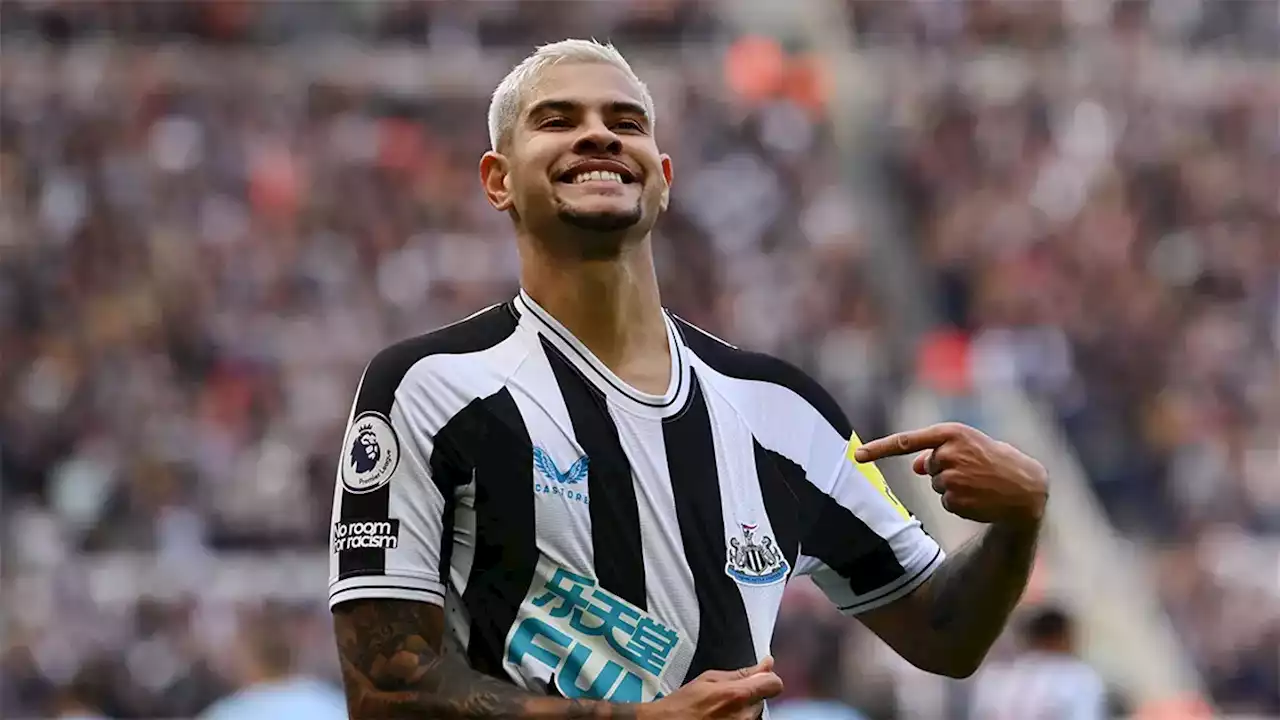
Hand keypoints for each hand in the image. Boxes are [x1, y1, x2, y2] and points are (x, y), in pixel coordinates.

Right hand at [642, 656, 782, 719]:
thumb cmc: (682, 705)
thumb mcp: (708, 679)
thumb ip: (742, 672)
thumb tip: (765, 664)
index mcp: (738, 695)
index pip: (774, 684)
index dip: (767, 678)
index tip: (758, 677)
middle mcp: (744, 716)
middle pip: (762, 699)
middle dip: (749, 694)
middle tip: (725, 695)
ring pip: (754, 714)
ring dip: (743, 709)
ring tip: (719, 709)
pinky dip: (737, 719)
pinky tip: (720, 718)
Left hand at [853, 422, 1047, 527]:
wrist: (1026, 488)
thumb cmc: (997, 461)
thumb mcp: (969, 447)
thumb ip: (939, 451)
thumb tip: (915, 465)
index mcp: (951, 433)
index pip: (906, 440)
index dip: (879, 448)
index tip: (857, 455)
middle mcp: (948, 453)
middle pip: (928, 467)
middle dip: (946, 470)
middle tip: (975, 469)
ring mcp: (950, 477)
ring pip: (936, 485)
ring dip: (953, 486)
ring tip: (979, 483)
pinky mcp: (955, 499)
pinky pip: (945, 502)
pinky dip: (960, 502)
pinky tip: (980, 497)